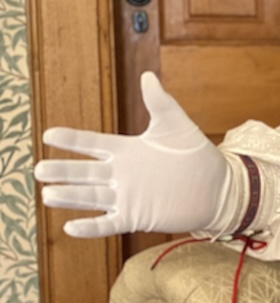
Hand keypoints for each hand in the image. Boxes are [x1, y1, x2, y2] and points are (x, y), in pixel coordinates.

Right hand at [34, 72, 239, 237]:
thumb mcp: (176, 125)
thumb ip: (159, 102)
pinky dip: (92, 227)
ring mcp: (127, 196)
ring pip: (91, 197)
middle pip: (84, 172)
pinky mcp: (136, 217)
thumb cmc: (196, 154)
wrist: (217, 186)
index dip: (72, 140)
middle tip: (39, 170)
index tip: (49, 134)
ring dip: (70, 197)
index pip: (92, 143)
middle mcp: (122, 173)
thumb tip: (148, 75)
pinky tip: (72, 227)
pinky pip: (109, 223)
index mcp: (127, 150)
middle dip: (63, 171)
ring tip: (48, 194)